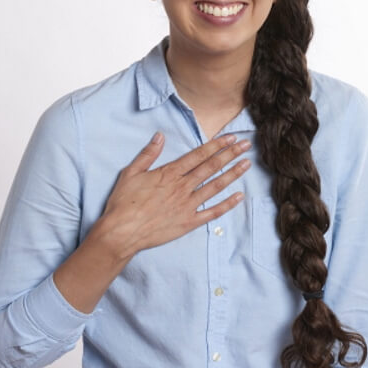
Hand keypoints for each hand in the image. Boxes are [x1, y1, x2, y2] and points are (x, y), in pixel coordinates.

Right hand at [95, 131, 250, 259]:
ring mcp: (187, 205)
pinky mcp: (188, 222)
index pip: (198, 155)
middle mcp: (182, 187)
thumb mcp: (131, 173)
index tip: (231, 138)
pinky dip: (226, 205)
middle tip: (246, 145)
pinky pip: (212, 212)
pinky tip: (239, 197)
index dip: (216, 145)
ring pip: (215, 186)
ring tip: (246, 164)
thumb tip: (159, 136)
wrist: (121, 232)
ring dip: (232, 174)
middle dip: (230, 155)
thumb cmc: (123, 202)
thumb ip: (148, 154)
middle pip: (211, 167)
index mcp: (169, 173)